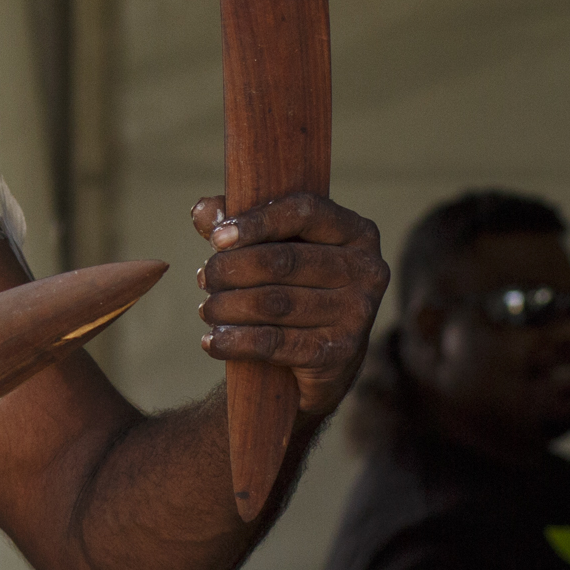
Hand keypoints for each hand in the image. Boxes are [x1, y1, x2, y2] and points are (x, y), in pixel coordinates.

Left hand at [194, 192, 388, 415]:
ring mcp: (358, 313)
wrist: (322, 358)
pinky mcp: (339, 352)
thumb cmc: (294, 287)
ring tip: (207, 309)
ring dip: (226, 306)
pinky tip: (212, 341)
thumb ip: (239, 223)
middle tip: (204, 279)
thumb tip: (203, 210)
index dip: (256, 222)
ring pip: (273, 303)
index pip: (304, 212)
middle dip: (230, 269)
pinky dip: (234, 341)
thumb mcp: (275, 248)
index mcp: (356, 232)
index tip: (216, 238)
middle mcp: (366, 270)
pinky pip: (273, 343)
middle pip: (282, 261)